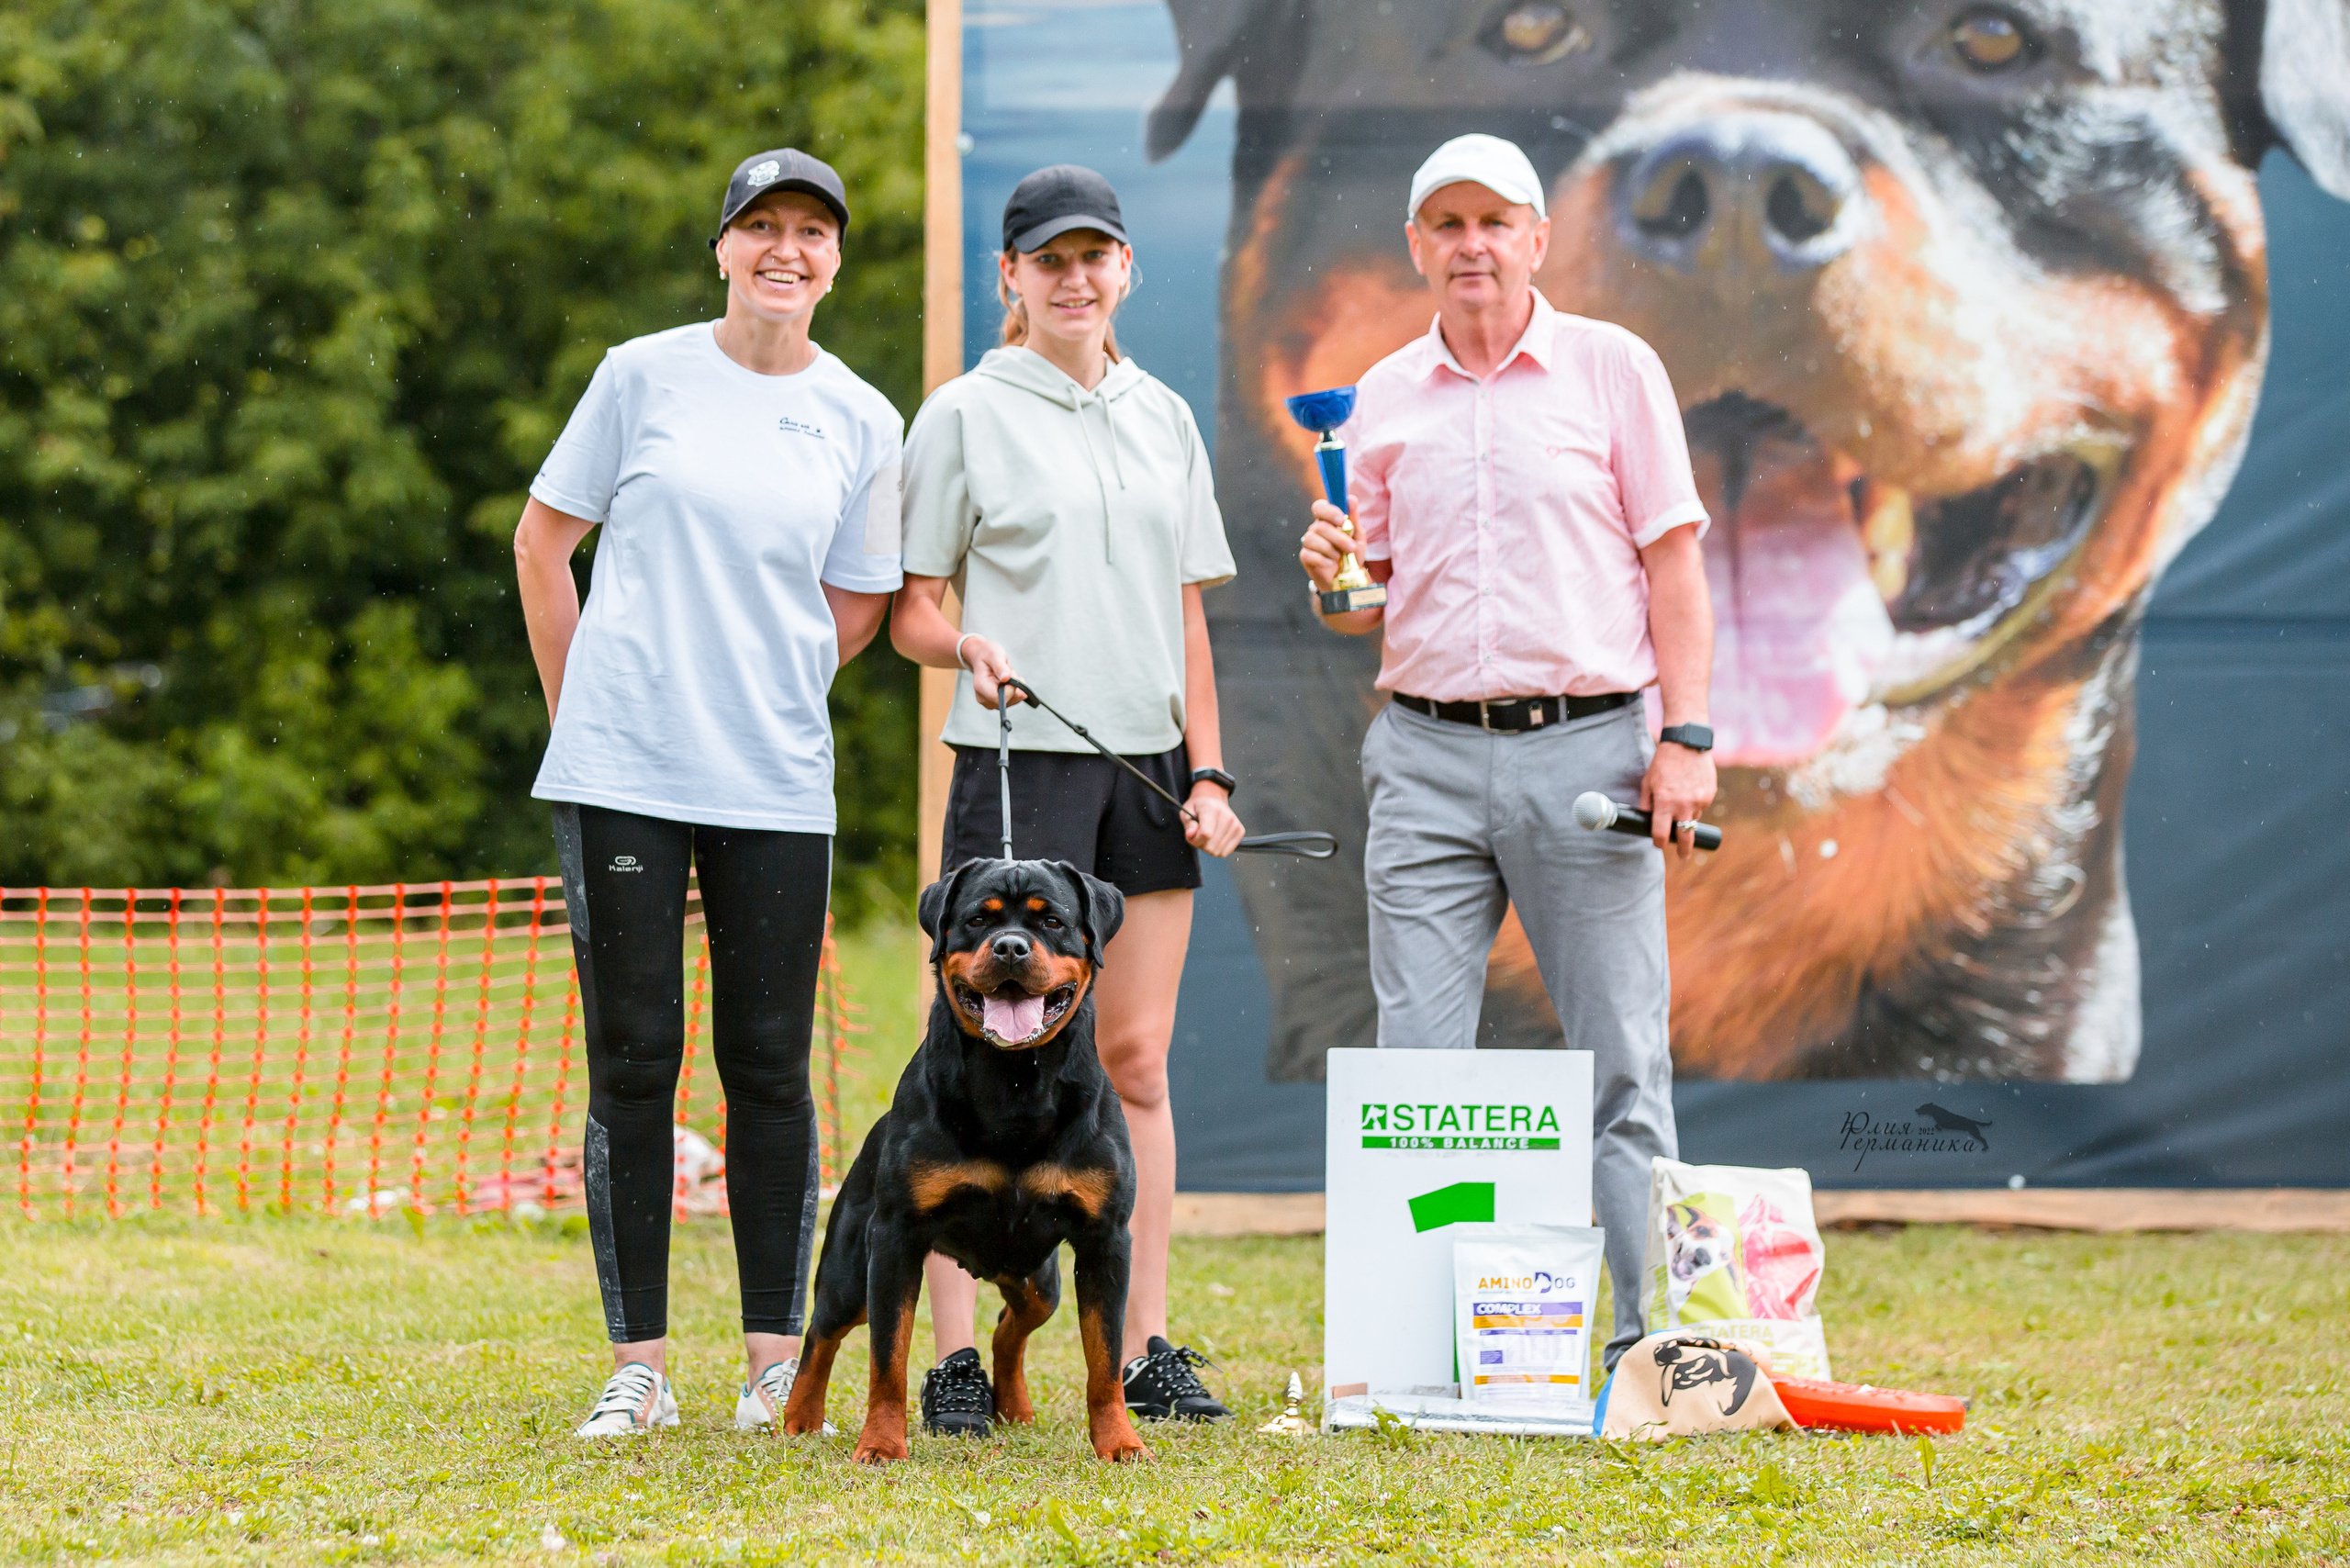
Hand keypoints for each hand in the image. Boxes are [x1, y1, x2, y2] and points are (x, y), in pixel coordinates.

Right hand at [959, 636, 1020, 710]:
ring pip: (1014, 700)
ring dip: (1017, 686)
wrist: (982, 657)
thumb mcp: (994, 654)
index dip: (1011, 687)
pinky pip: (1015, 700)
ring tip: (1008, 674)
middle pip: (1008, 700)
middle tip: (1009, 671)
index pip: (1000, 697)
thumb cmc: (987, 654)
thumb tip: (1006, 678)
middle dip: (1015, 685)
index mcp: (980, 687)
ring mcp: (990, 703)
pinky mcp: (997, 703)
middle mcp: (984, 698)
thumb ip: (999, 666)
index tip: (1010, 672)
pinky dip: (1017, 689)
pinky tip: (1011, 680)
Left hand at [1182, 784, 1245, 857]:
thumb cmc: (1198, 807)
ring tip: (1207, 836)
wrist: (1213, 799)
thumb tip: (1191, 835)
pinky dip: (1218, 848)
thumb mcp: (1186, 812)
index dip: (1195, 840)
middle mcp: (1227, 817)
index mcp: (1212, 809)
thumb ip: (1188, 825)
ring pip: (1219, 851)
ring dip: (1210, 847)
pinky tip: (1215, 838)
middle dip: (1201, 844)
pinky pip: (1226, 852)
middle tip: (1199, 834)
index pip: (1205, 834)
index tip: (1191, 835)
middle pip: (1212, 846)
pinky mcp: (1240, 831)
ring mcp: (1235, 824)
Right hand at [1298, 501, 1358, 593]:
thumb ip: (1354, 518)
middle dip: (1338, 537)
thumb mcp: (1358, 535)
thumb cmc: (1352, 554)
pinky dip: (1322, 559)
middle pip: (1319, 526)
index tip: (1341, 520)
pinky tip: (1331, 563)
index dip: (1329, 511)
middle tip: (1351, 547)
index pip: (1320, 507)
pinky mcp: (1305, 557)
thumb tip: (1351, 499)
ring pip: (1312, 539)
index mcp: (1327, 520)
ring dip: (1330, 549)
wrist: (1347, 577)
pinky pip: (1308, 554)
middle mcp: (1316, 529)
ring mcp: (1309, 543)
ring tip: (1341, 557)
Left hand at [1640, 737, 1717, 861]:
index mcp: (1664, 803)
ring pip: (1693, 820)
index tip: (1658, 844)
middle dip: (1683, 850)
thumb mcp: (1648, 782)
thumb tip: (1645, 820)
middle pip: (1684, 838)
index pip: (1660, 834)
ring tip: (1680, 801)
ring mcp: (1699, 801)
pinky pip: (1701, 807)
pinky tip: (1689, 791)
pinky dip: (1695, 805)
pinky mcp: (1709, 795)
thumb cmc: (1663, 763)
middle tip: (1682, 856)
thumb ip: (1646, 803)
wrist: (1687, 744)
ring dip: (1687, 819)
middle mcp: (1683, 805)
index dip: (1658, 842)